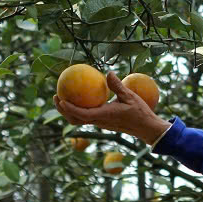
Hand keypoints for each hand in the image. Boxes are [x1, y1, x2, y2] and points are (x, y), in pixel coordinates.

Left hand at [53, 71, 170, 145]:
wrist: (146, 128)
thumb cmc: (140, 112)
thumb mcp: (130, 96)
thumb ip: (118, 86)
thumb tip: (108, 73)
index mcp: (104, 116)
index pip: (82, 114)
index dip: (70, 108)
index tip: (61, 100)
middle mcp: (99, 121)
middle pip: (75, 120)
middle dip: (63, 110)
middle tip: (56, 96)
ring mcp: (100, 123)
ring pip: (79, 120)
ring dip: (69, 111)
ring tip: (63, 97)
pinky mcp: (102, 122)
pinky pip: (86, 117)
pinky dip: (78, 110)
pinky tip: (80, 98)